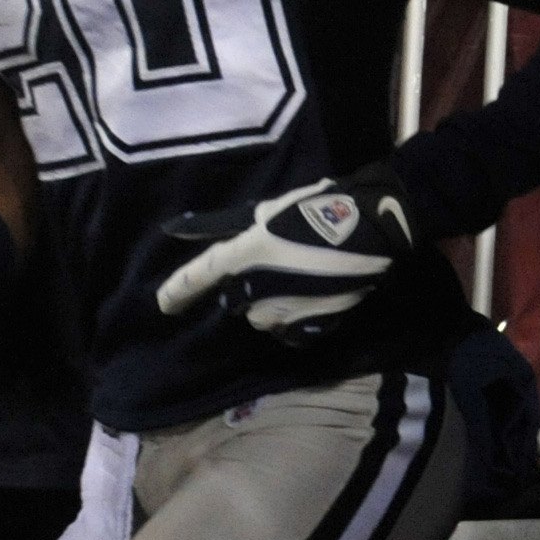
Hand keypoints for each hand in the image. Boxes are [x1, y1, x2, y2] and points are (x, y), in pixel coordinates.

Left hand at [153, 166, 414, 337]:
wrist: (374, 229)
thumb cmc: (320, 208)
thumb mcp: (268, 210)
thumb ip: (224, 226)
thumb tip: (174, 228)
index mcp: (242, 253)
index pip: (194, 278)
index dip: (176, 293)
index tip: (165, 306)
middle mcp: (255, 288)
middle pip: (233, 300)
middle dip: (245, 288)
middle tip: (274, 267)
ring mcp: (283, 310)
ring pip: (261, 318)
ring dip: (270, 305)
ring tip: (298, 282)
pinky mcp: (309, 326)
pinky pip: (288, 330)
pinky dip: (294, 319)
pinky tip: (312, 299)